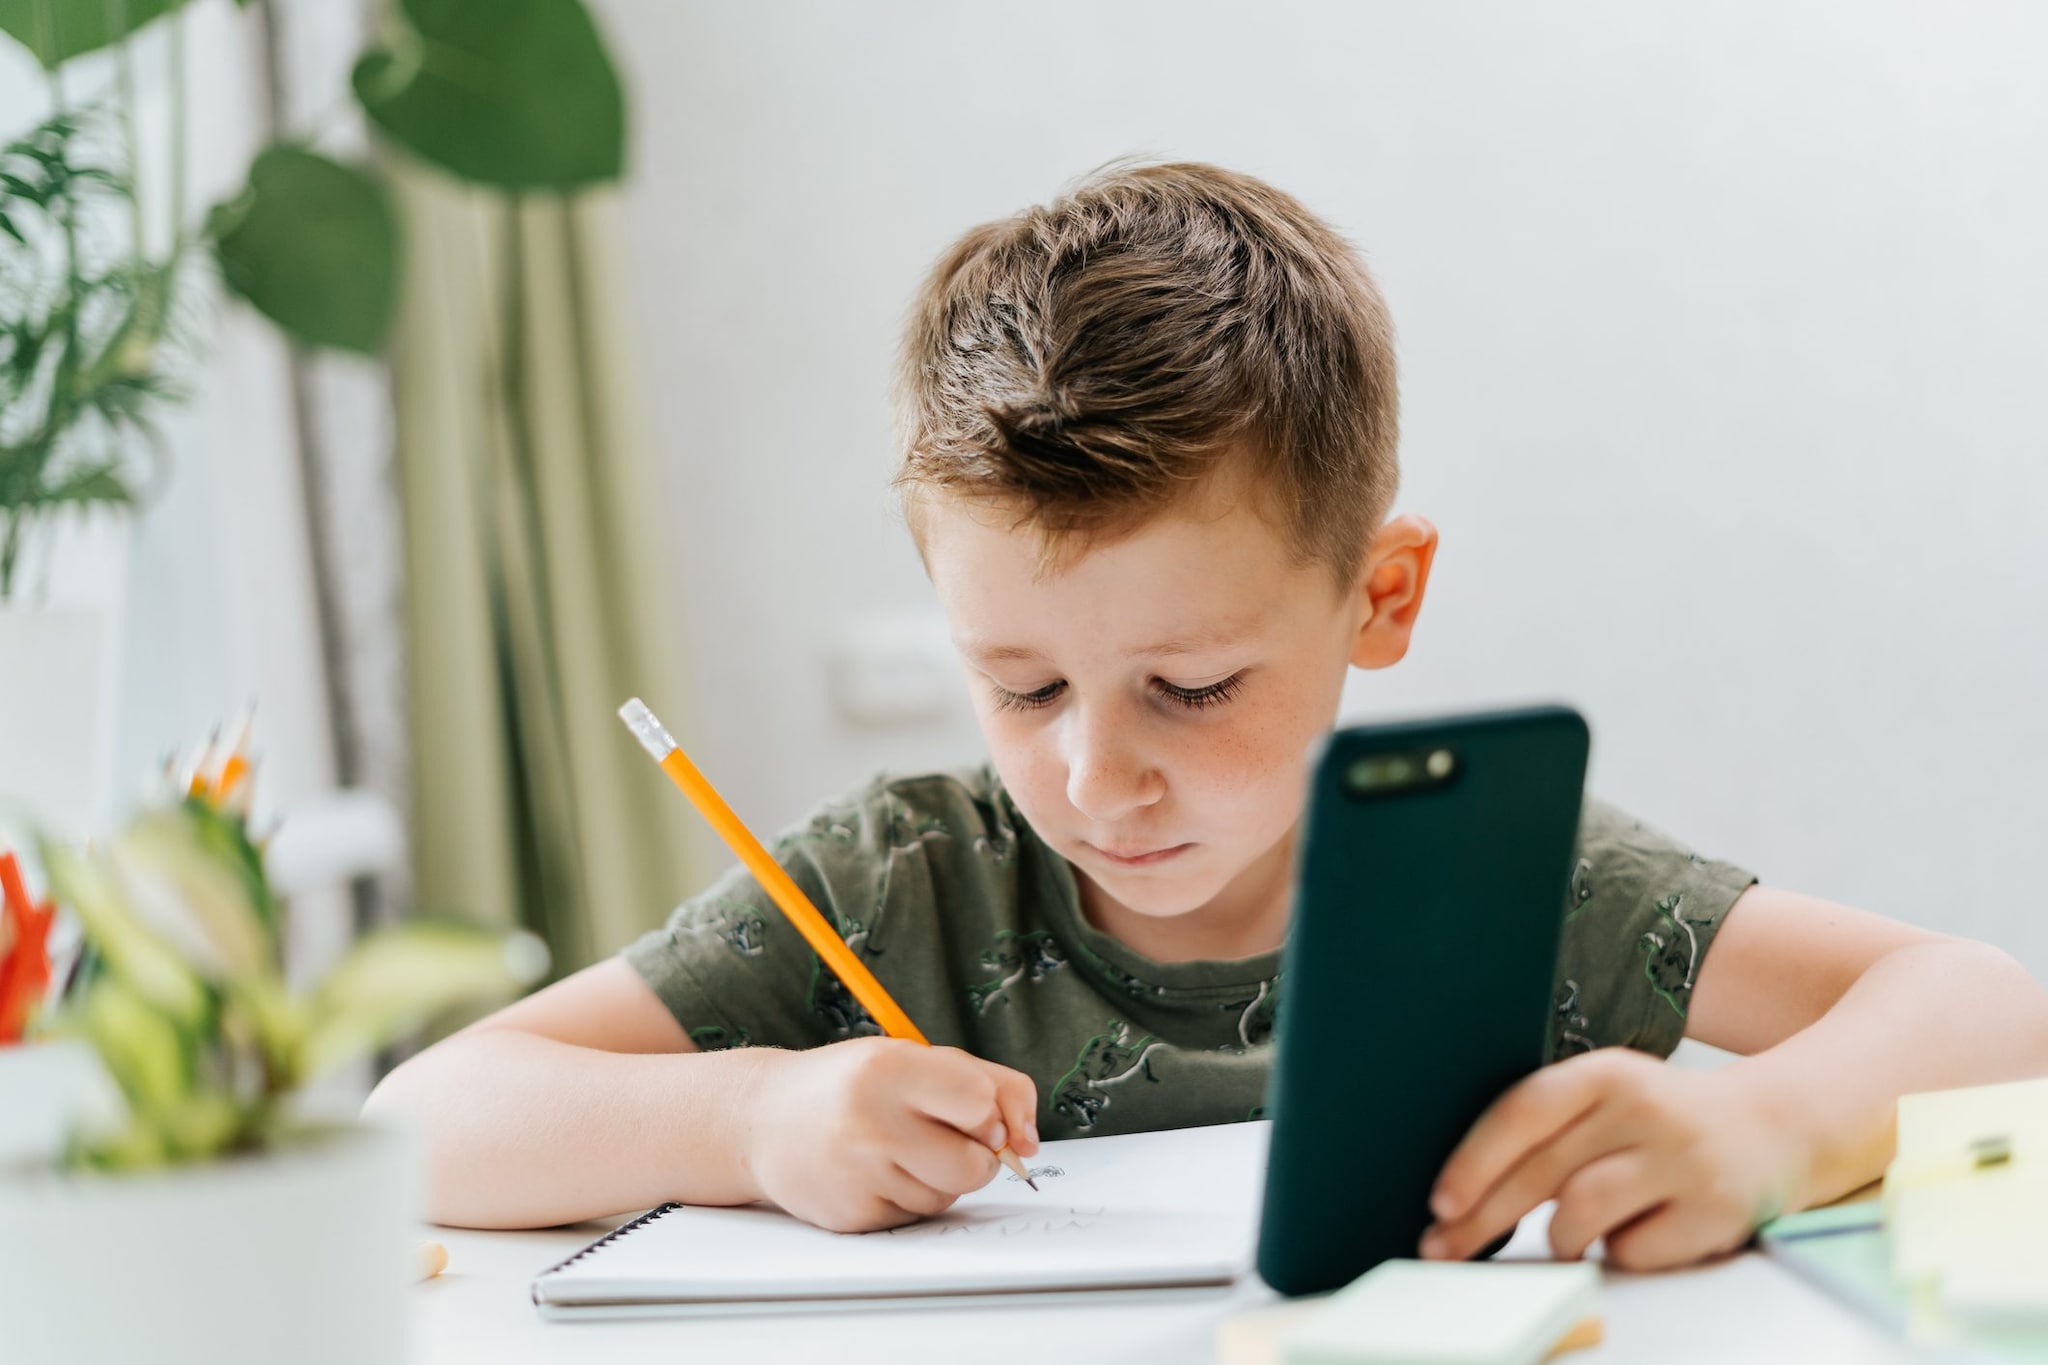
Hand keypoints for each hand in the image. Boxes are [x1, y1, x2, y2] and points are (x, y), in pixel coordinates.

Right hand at [742, 1038, 1039, 1232]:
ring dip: (941, 1179)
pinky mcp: (851, 1216)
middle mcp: (870, 1121)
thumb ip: (990, 1085)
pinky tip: (874, 1173)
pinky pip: (915, 1219)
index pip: (979, 1103)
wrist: (761, 1120)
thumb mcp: (917, 1059)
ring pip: (948, 1197)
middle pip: (974, 1166)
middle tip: (944, 1137)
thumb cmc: (854, 1084)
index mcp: (891, 1067)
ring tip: (899, 1150)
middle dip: (976, 1158)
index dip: (991, 1116)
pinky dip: (908, 1198)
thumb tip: (1029, 1143)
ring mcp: (857, 1173)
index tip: (977, 1116)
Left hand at [1418, 1048, 1806, 1269]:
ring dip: (1558, 1238)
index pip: (1522, 1112)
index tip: (1440, 1201)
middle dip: (1482, 1219)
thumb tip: (1465, 1189)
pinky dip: (1620, 1253)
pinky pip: (1633, 1251)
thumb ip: (1549, 1128)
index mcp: (1606, 1072)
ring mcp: (1682, 1159)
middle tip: (1444, 1248)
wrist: (1777, 1125)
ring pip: (1580, 1214)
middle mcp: (1644, 1108)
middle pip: (1541, 1173)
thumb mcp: (1608, 1097)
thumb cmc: (1665, 1119)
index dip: (1474, 1161)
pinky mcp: (1714, 1209)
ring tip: (1567, 1237)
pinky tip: (1637, 1232)